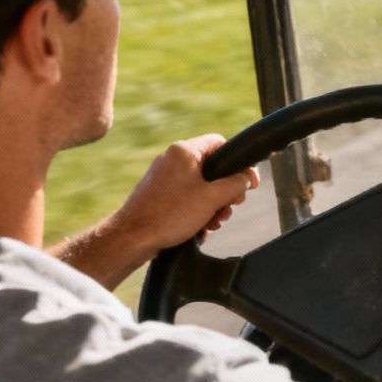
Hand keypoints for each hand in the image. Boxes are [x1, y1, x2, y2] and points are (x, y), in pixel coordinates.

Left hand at [108, 135, 260, 256]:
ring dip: (212, 204)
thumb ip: (236, 185)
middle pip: (212, 168)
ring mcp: (163, 176)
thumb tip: (246, 179)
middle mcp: (172, 159)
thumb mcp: (213, 198)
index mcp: (184, 151)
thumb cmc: (169, 215)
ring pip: (200, 185)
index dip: (238, 163)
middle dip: (224, 192)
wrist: (133, 237)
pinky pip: (186, 196)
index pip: (221, 144)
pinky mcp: (158, 192)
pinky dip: (196, 210)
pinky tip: (198, 227)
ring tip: (212, 222)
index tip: (248, 183)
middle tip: (228, 208)